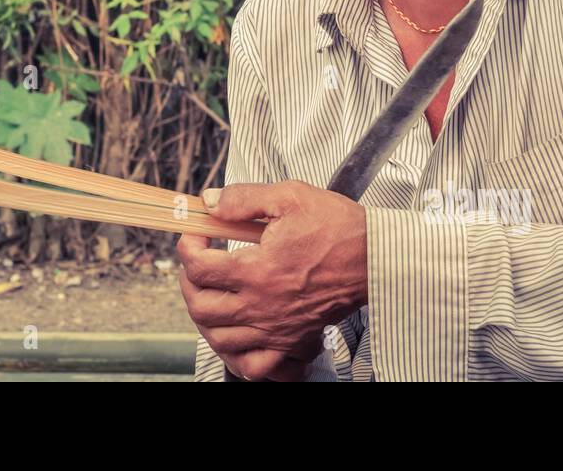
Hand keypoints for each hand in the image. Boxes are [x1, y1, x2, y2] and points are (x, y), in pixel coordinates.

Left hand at [177, 180, 367, 381]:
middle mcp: (262, 305)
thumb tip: (211, 202)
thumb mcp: (290, 196)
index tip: (195, 235)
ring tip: (210, 294)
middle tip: (196, 263)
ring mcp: (276, 328)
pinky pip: (254, 366)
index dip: (187, 248)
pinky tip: (235, 335)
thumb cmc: (339, 228)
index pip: (199, 267)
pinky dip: (237, 356)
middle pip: (201, 307)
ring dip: (205, 317)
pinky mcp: (292, 340)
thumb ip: (245, 198)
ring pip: (219, 339)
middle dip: (188, 282)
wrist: (375, 258)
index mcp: (257, 270)